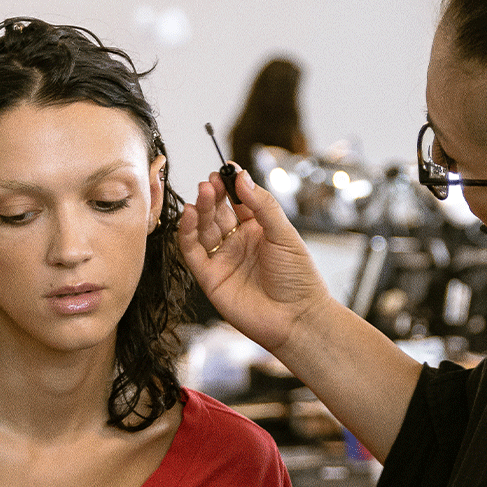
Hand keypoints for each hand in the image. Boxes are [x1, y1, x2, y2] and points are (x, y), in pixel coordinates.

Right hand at [177, 167, 331, 356]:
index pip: (238, 200)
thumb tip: (242, 177)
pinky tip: (190, 214)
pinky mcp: (209, 278)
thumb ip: (262, 205)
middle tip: (212, 180)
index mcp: (258, 229)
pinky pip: (192, 251)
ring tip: (204, 192)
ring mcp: (222, 259)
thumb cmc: (299, 279)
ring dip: (201, 208)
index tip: (226, 169)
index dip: (231, 184)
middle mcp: (237, 242)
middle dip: (213, 194)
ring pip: (203, 228)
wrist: (297, 318)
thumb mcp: (285, 234)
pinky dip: (187, 232)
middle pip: (217, 212)